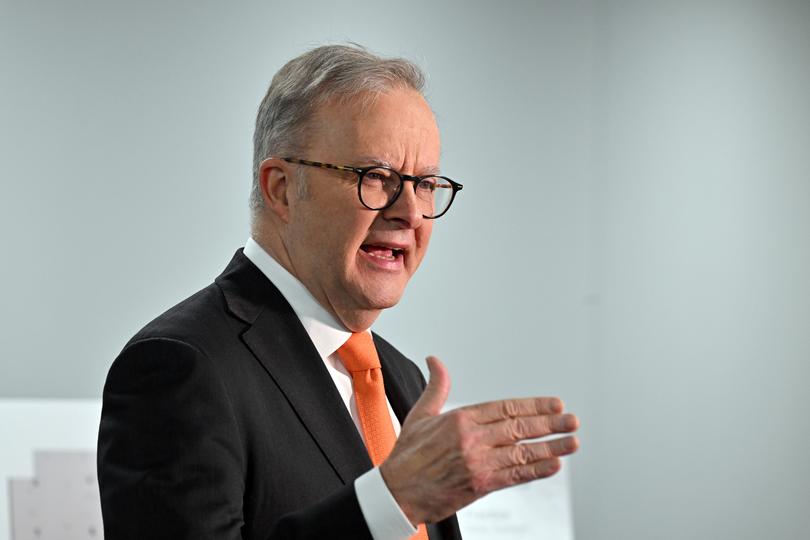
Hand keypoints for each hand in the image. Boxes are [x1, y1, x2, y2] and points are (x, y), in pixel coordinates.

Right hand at [379, 356, 579, 524]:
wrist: (396, 492)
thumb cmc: (407, 455)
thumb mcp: (420, 415)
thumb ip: (436, 387)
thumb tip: (435, 360)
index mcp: (459, 418)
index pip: (505, 407)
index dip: (533, 405)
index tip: (554, 404)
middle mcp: (471, 439)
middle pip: (519, 427)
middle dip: (549, 423)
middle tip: (571, 420)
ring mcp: (477, 462)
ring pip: (522, 451)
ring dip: (550, 447)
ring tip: (571, 442)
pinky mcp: (479, 485)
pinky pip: (514, 476)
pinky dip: (536, 471)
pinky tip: (553, 465)